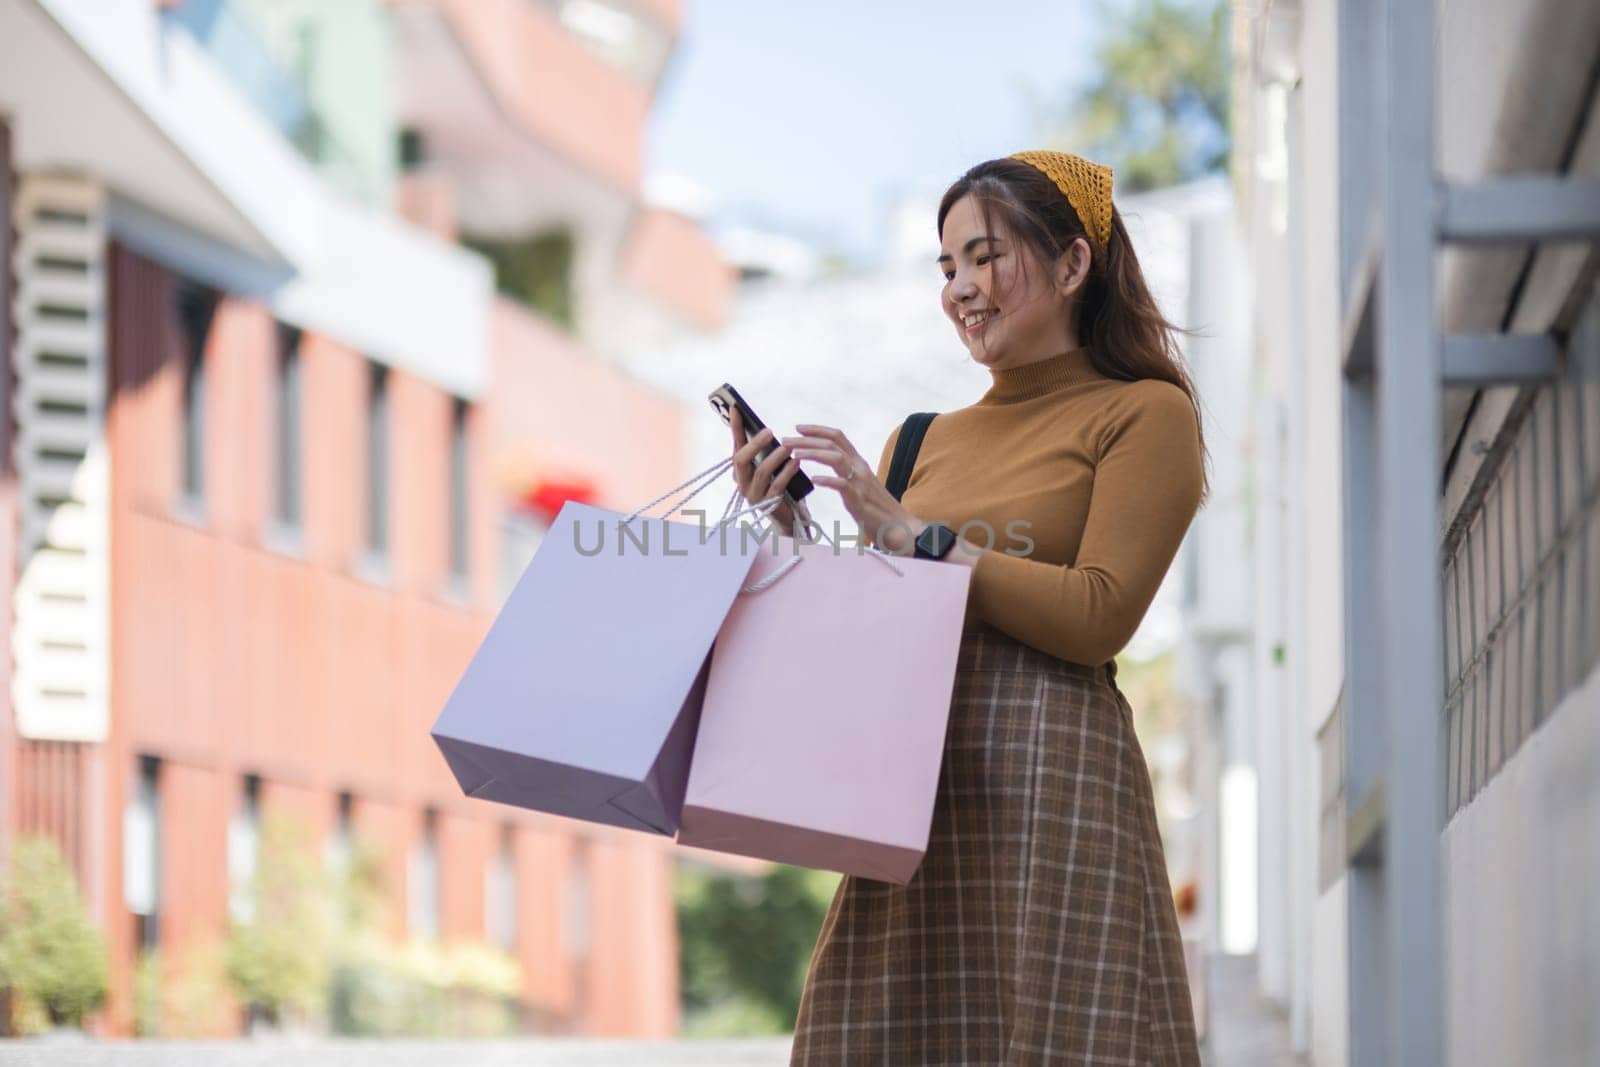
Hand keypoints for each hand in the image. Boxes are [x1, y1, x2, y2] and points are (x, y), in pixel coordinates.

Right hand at [730, 420, 799, 532]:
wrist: (788, 517)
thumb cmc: (778, 486)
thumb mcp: (769, 467)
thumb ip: (764, 452)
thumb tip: (766, 429)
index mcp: (740, 470)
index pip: (735, 445)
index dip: (735, 427)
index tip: (736, 408)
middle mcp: (741, 482)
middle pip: (740, 460)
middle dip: (754, 444)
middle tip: (769, 431)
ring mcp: (753, 494)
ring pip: (761, 472)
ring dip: (775, 457)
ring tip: (787, 447)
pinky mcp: (769, 504)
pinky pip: (777, 486)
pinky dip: (787, 473)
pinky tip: (796, 463)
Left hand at [783, 424, 922, 552]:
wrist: (899, 527)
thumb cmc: (877, 509)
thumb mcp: (859, 485)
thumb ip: (845, 473)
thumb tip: (828, 466)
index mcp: (858, 463)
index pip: (838, 437)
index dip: (817, 430)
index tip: (798, 428)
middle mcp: (860, 467)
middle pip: (832, 444)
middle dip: (806, 440)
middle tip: (785, 441)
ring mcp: (860, 483)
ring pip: (836, 458)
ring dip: (813, 453)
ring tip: (794, 454)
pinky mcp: (860, 500)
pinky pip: (843, 485)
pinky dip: (828, 480)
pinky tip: (814, 479)